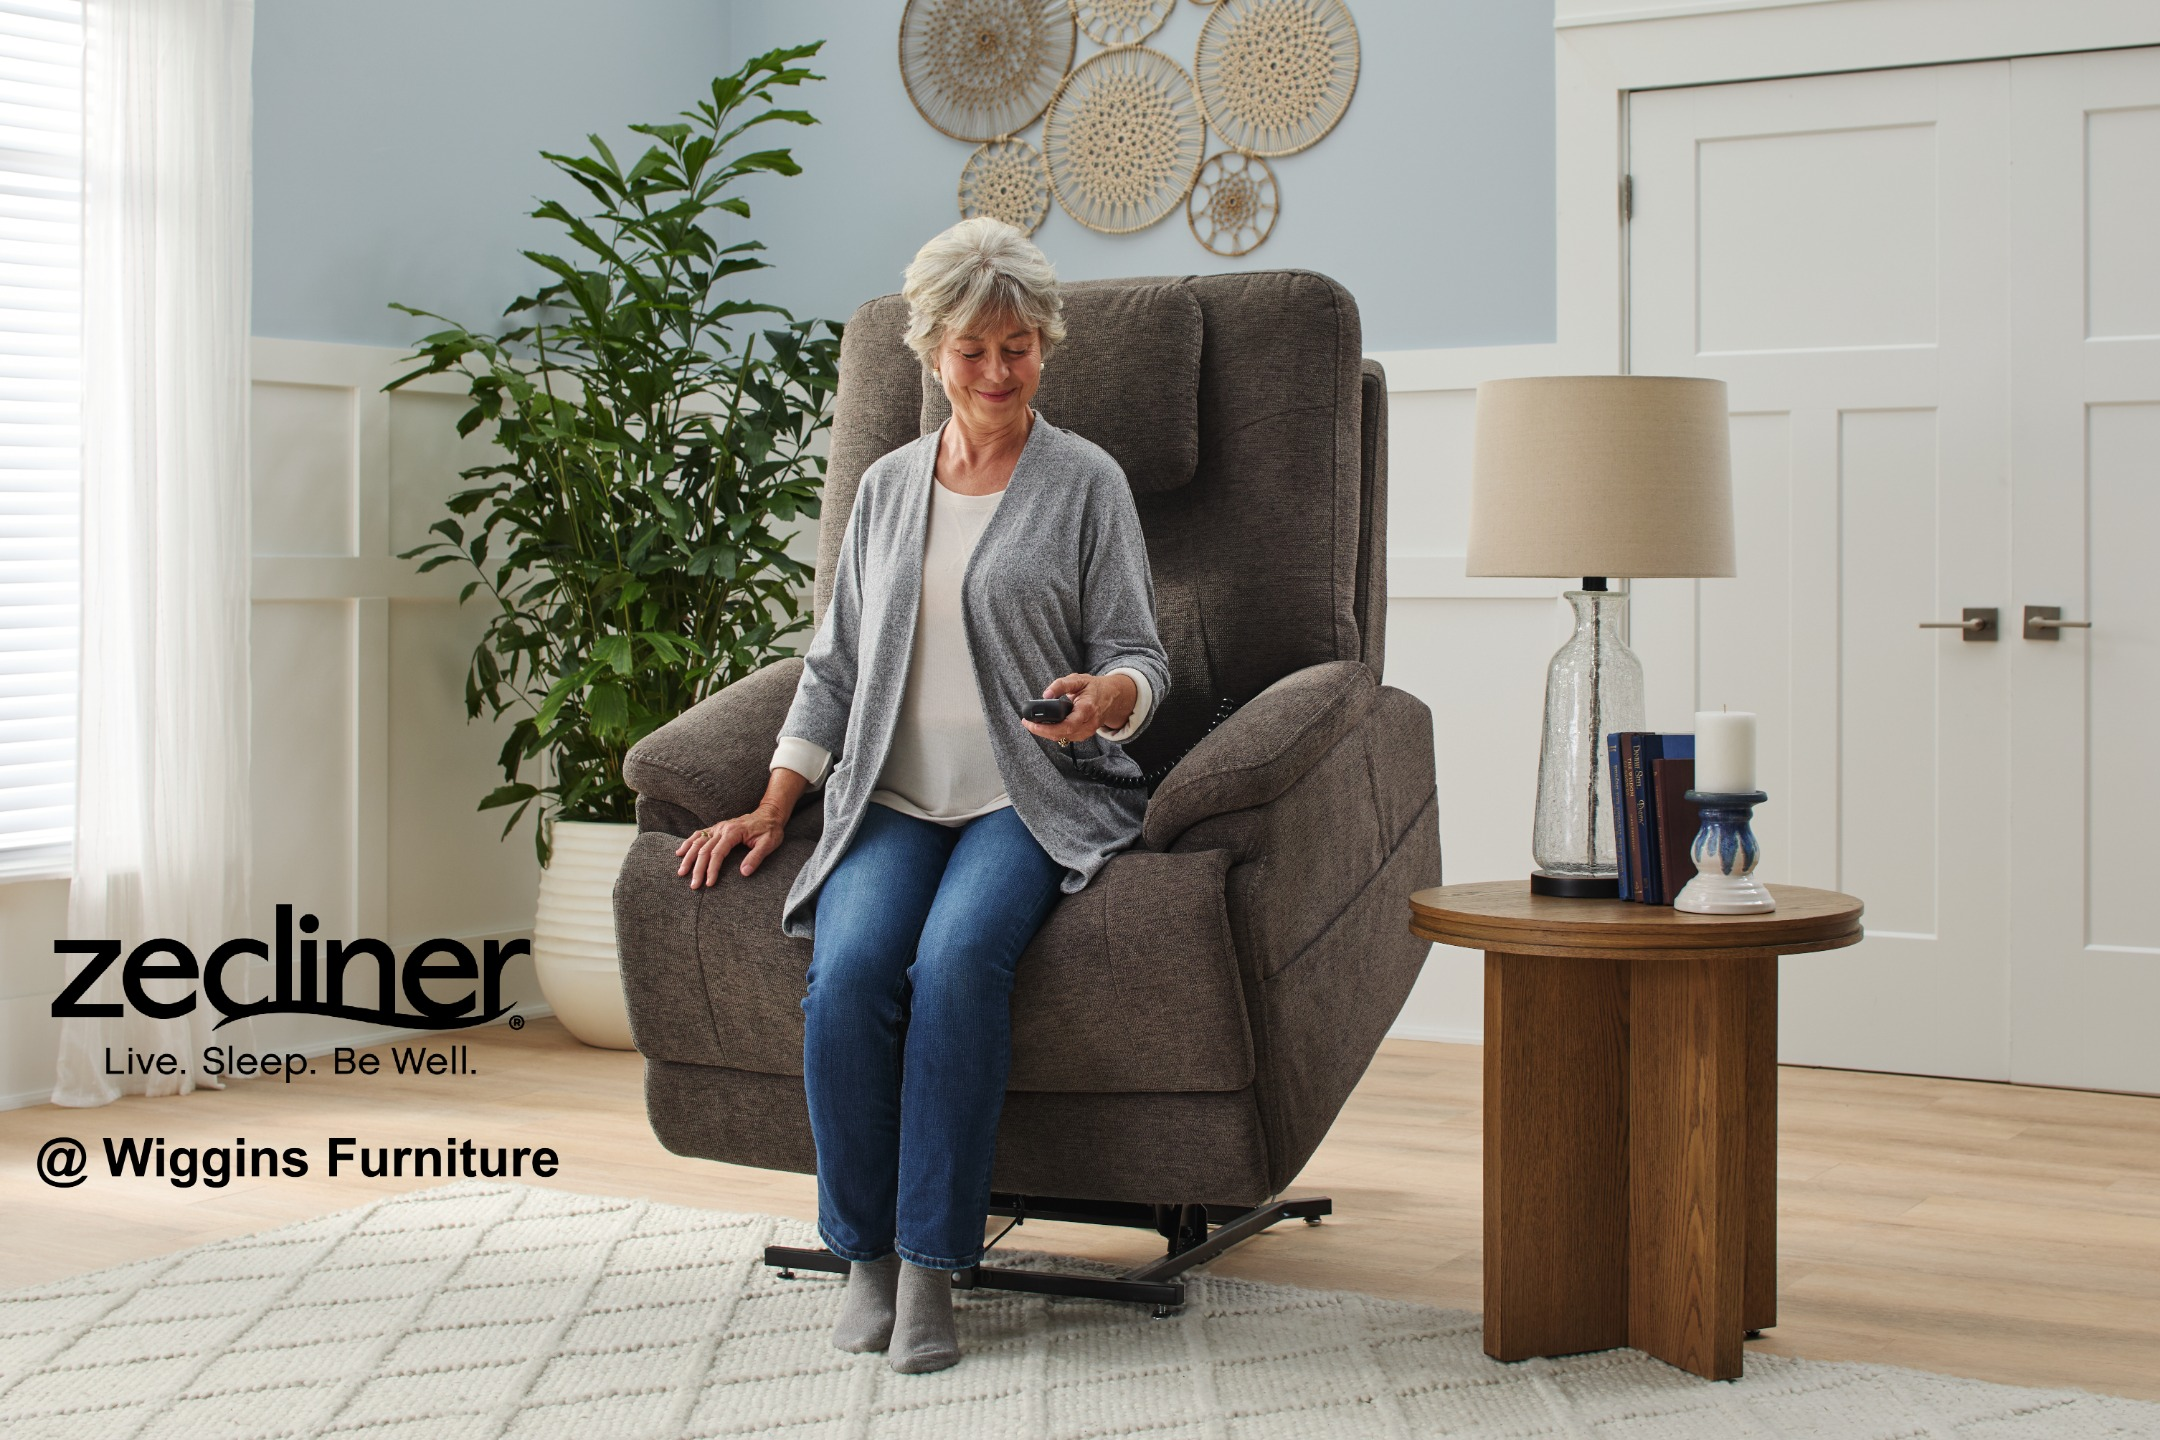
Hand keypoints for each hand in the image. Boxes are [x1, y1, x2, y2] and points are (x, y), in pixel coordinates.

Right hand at [675, 805, 786, 886]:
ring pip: (698, 842)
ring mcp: (718, 827)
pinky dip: (688, 843)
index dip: (712, 869)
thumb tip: (744, 873)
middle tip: (693, 885)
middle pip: (704, 850)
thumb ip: (756, 857)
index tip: (709, 883)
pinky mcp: (717, 828)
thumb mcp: (769, 843)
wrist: (770, 813)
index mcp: (733, 832)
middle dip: (697, 868)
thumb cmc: (770, 829)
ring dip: (688, 857)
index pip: (718, 853)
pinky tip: (680, 852)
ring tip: (681, 872)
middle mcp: (722, 828)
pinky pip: (699, 835)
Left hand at [1023, 672, 1137, 744]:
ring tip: (1032, 724)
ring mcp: (1088, 731)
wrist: (1113, 697)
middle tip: (1027, 723)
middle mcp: (1089, 724)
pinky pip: (1066, 737)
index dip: (1047, 728)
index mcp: (1088, 709)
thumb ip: (1061, 684)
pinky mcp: (1085, 734)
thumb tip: (1046, 694)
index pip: (1066, 725)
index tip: (1031, 723)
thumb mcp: (1078, 679)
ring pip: (1063, 738)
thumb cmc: (1095, 687)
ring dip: (1046, 733)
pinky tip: (1045, 726)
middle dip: (1042, 731)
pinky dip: (1054, 733)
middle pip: (1062, 734)